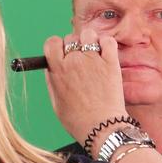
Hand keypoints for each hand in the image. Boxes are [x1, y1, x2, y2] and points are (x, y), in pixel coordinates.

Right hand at [43, 28, 127, 143]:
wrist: (101, 128)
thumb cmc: (78, 120)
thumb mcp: (56, 102)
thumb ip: (52, 80)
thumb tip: (51, 65)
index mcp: (58, 70)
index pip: (51, 43)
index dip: (56, 46)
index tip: (61, 54)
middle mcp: (74, 61)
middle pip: (70, 38)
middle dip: (73, 47)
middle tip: (79, 60)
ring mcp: (93, 60)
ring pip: (88, 34)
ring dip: (89, 41)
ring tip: (93, 55)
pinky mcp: (111, 62)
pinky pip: (108, 40)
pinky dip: (106, 43)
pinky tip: (105, 53)